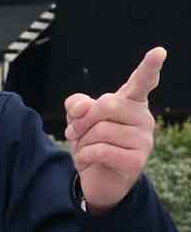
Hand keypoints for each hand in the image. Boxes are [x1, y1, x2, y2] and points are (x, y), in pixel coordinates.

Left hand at [64, 47, 164, 213]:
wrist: (97, 179)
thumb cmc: (92, 143)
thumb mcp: (79, 120)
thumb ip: (78, 106)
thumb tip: (80, 107)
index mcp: (132, 102)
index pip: (143, 81)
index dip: (149, 67)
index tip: (159, 52)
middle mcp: (143, 117)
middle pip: (107, 105)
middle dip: (82, 120)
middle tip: (73, 131)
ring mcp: (144, 139)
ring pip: (102, 130)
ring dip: (83, 141)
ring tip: (86, 148)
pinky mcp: (137, 160)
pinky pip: (102, 151)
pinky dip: (86, 155)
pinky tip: (87, 160)